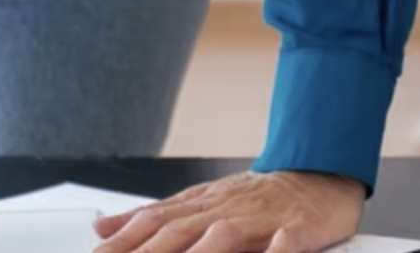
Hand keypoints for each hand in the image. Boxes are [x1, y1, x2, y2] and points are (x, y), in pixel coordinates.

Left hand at [91, 171, 363, 252]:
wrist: (318, 174)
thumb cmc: (257, 197)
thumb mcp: (199, 201)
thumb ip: (152, 217)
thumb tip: (102, 226)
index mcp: (199, 205)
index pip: (152, 224)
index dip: (121, 243)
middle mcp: (224, 210)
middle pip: (179, 232)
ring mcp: (260, 218)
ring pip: (224, 236)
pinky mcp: (297, 228)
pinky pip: (284, 245)